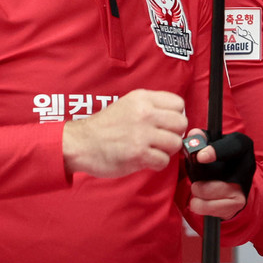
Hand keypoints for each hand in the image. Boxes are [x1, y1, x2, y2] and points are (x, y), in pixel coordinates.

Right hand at [62, 89, 186, 177]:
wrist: (80, 144)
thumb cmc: (104, 127)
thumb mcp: (128, 104)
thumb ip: (151, 107)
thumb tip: (176, 117)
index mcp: (142, 98)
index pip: (178, 103)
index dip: (175, 116)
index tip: (166, 124)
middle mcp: (144, 113)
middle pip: (181, 123)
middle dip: (174, 134)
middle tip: (161, 139)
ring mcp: (142, 134)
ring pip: (175, 143)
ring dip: (166, 150)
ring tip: (152, 150)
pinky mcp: (138, 154)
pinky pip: (164, 161)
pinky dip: (157, 164)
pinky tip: (145, 160)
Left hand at [183, 129, 253, 219]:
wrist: (237, 185)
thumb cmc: (221, 161)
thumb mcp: (213, 144)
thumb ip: (201, 138)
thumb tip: (193, 136)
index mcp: (242, 146)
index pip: (232, 146)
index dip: (215, 151)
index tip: (200, 156)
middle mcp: (247, 165)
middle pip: (215, 173)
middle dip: (197, 177)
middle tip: (195, 178)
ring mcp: (243, 186)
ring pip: (208, 191)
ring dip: (196, 190)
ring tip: (198, 188)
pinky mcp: (237, 204)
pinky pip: (208, 207)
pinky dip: (198, 204)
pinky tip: (201, 199)